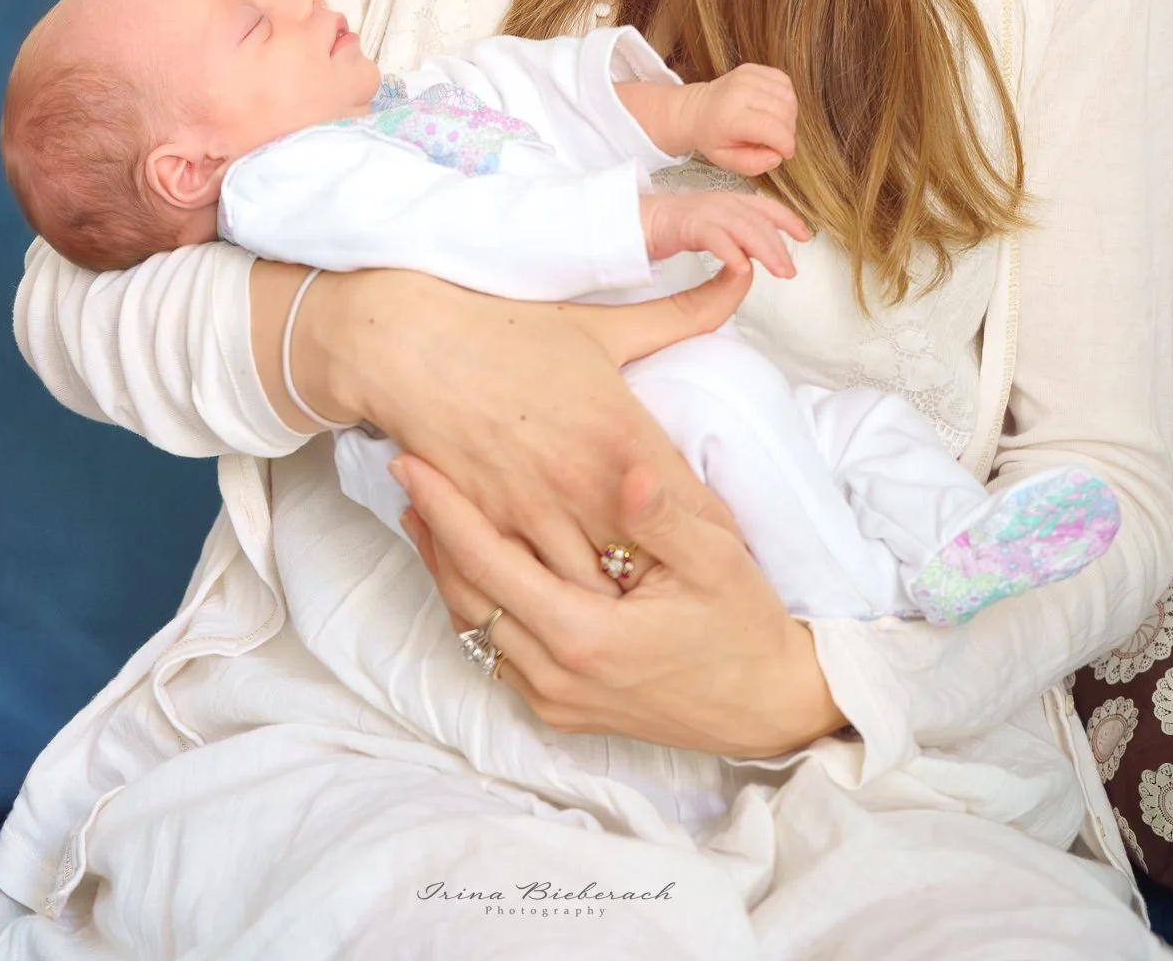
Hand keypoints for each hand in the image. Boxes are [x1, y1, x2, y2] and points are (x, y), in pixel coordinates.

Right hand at [274, 260, 754, 590]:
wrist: (412, 346)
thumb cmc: (510, 330)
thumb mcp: (602, 325)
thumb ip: (680, 313)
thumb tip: (742, 279)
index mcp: (624, 433)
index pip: (696, 509)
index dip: (718, 536)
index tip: (729, 549)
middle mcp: (586, 484)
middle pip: (650, 564)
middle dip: (671, 582)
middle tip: (691, 595)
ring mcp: (535, 514)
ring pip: (594, 592)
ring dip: (616, 603)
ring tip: (639, 614)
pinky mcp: (491, 531)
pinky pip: (533, 589)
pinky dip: (555, 599)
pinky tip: (571, 604)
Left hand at [394, 453, 846, 757]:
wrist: (766, 703)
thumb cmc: (743, 622)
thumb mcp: (716, 559)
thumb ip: (665, 516)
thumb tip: (630, 473)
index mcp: (585, 636)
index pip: (489, 564)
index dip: (445, 510)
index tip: (412, 462)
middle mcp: (557, 676)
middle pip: (465, 596)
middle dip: (431, 533)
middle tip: (406, 471)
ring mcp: (556, 699)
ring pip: (474, 628)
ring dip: (445, 568)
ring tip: (424, 510)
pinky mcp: (562, 709)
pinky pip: (497, 652)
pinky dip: (475, 603)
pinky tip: (471, 566)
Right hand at [640, 189, 809, 278]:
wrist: (640, 220)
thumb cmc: (677, 226)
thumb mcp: (715, 227)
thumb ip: (738, 236)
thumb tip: (757, 256)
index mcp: (730, 201)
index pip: (766, 207)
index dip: (788, 220)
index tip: (805, 236)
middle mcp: (722, 202)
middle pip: (759, 222)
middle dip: (779, 246)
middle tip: (790, 271)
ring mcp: (705, 211)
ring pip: (744, 228)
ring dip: (766, 251)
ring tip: (779, 272)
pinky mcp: (687, 224)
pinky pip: (714, 236)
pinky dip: (731, 252)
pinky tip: (742, 268)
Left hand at [682, 63, 798, 174]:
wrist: (696, 109)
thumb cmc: (711, 137)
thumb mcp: (726, 160)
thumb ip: (753, 164)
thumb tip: (777, 156)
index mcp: (730, 117)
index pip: (771, 128)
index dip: (786, 144)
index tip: (786, 153)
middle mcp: (739, 92)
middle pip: (784, 112)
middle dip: (788, 131)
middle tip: (778, 140)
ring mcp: (747, 77)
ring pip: (788, 96)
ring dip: (790, 114)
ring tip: (777, 125)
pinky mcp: (753, 69)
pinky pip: (784, 81)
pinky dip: (786, 97)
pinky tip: (774, 108)